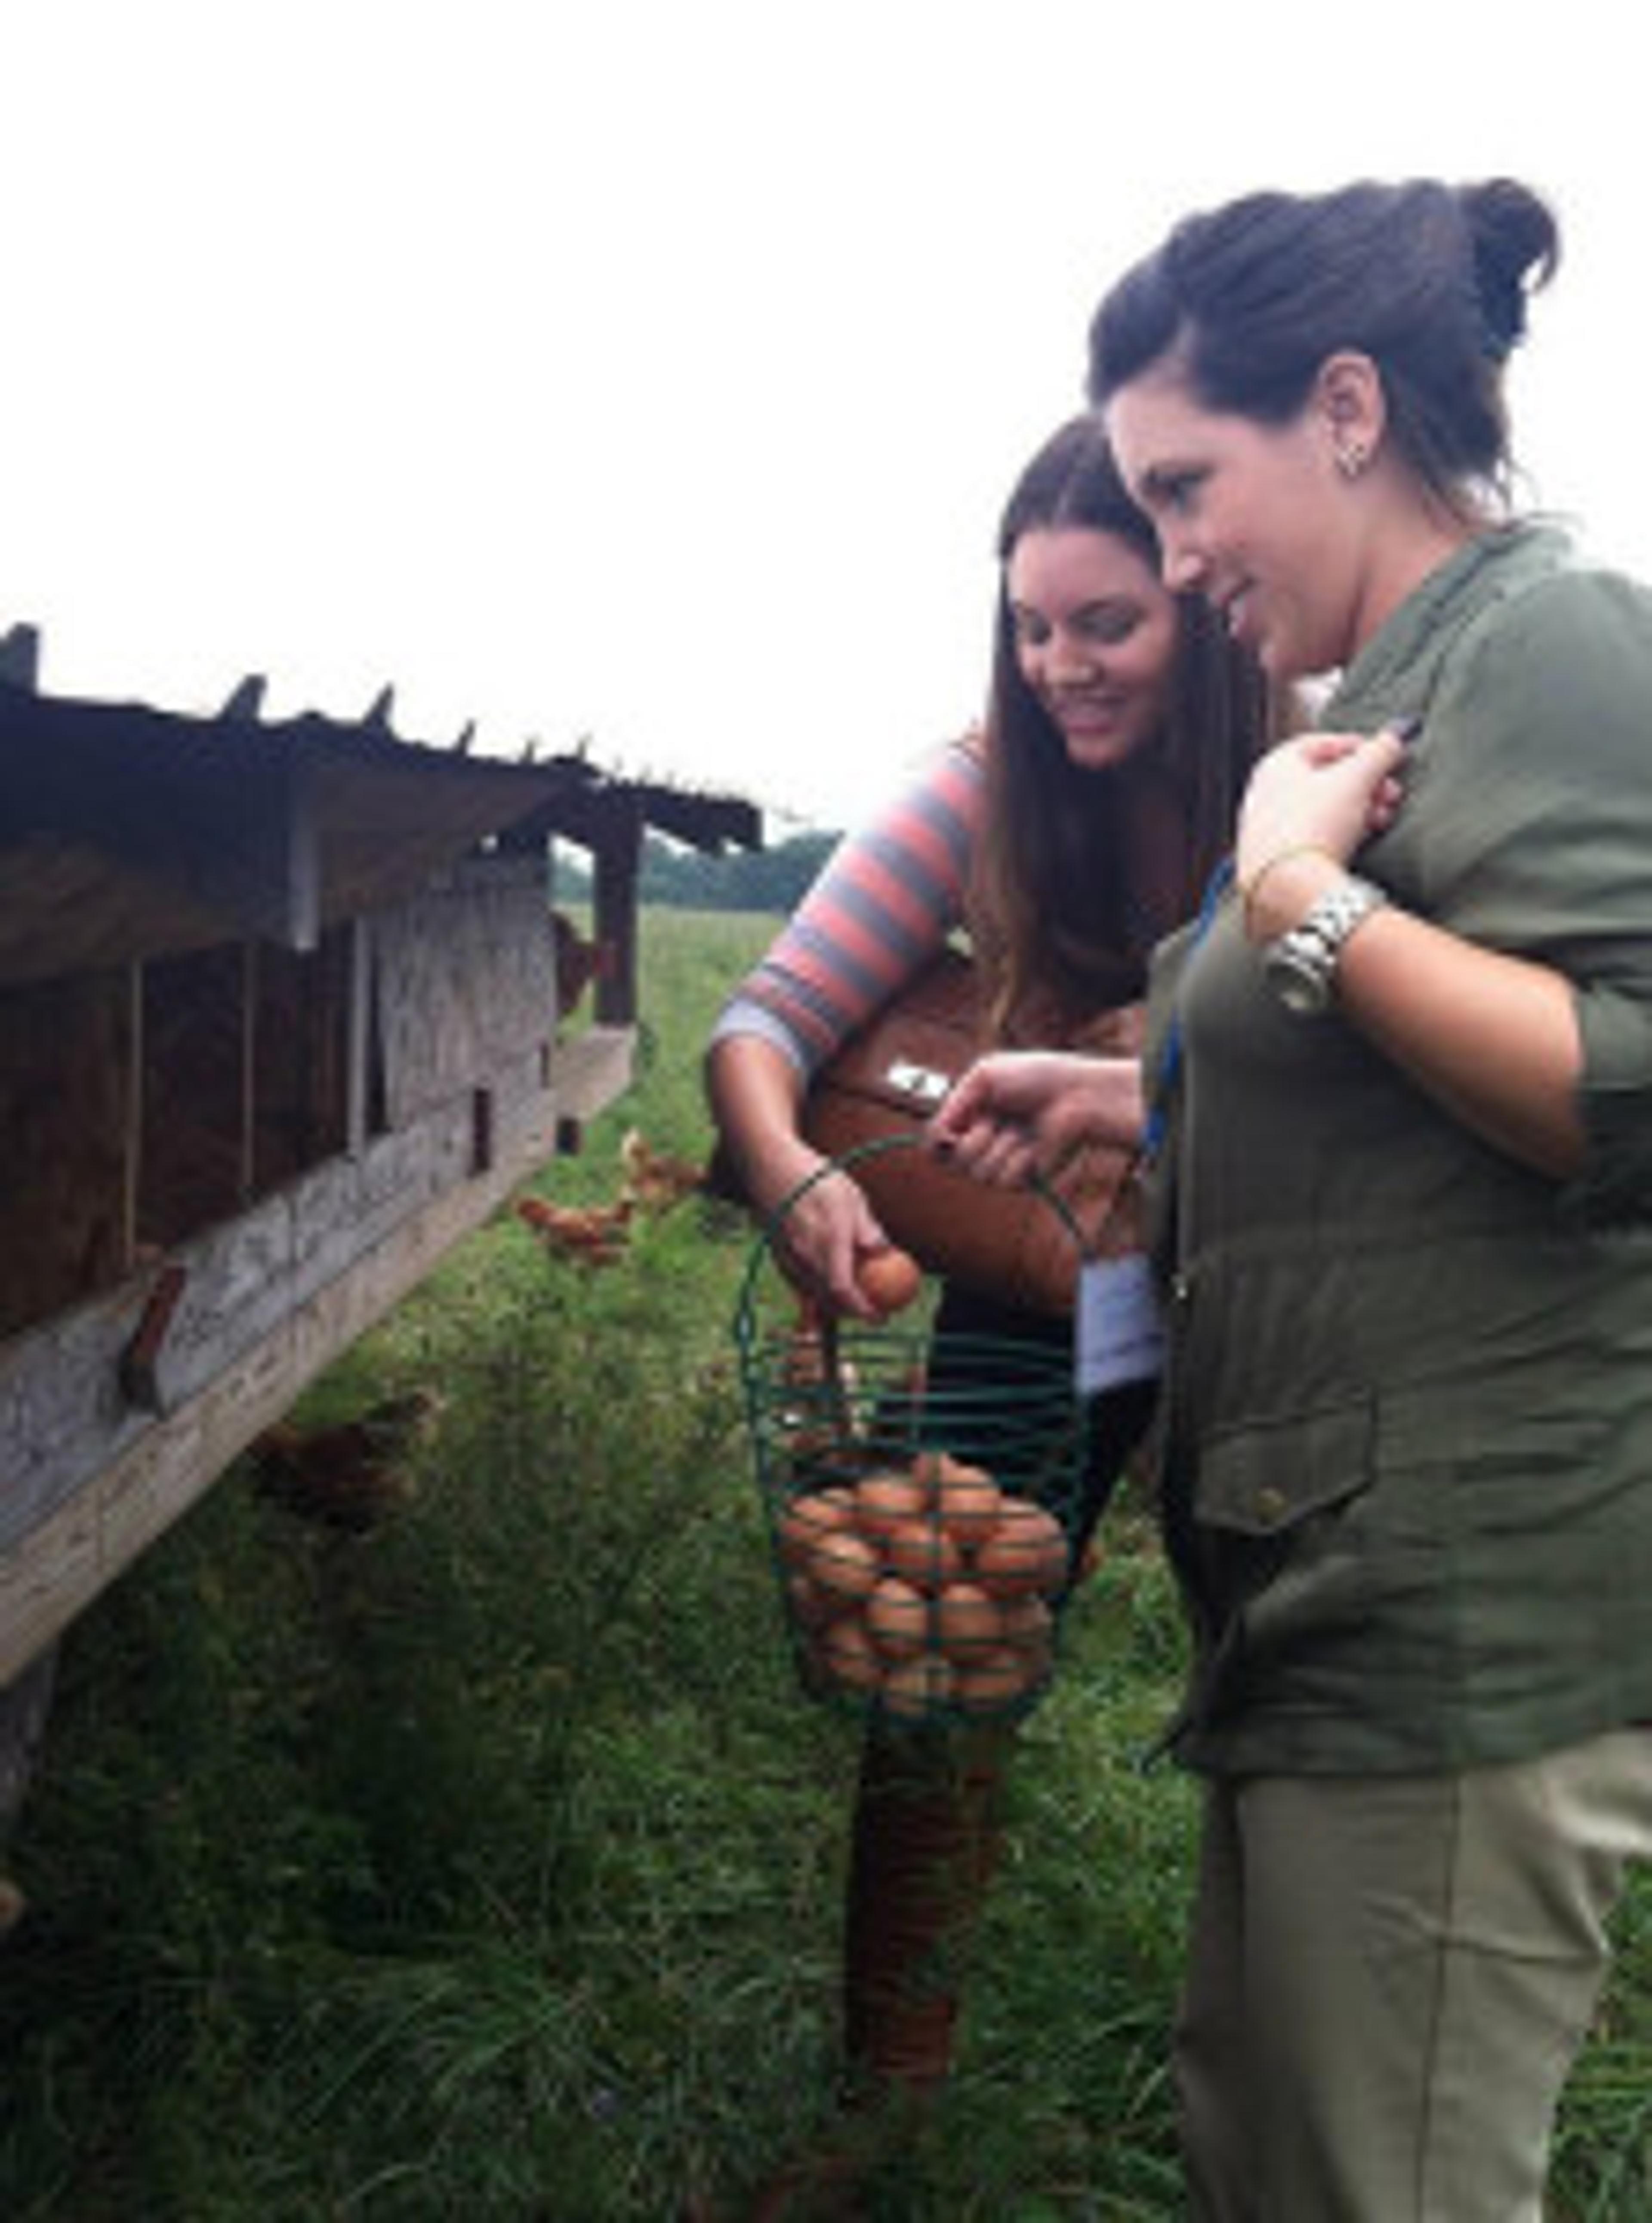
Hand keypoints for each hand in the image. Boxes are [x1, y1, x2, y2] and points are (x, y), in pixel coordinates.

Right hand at [768, 1158, 895, 1320]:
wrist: (770, 1166)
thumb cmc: (816, 1177)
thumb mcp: (851, 1196)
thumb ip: (867, 1228)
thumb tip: (885, 1251)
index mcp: (828, 1240)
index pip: (843, 1290)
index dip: (862, 1310)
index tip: (880, 1317)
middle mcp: (806, 1254)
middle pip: (827, 1300)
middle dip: (850, 1313)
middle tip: (870, 1312)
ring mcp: (788, 1257)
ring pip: (811, 1295)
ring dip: (832, 1304)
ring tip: (851, 1299)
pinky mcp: (777, 1255)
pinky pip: (798, 1283)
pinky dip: (814, 1291)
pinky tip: (826, 1284)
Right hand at [927, 1051, 1144, 1189]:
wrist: (1078, 1094)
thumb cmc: (1037, 1077)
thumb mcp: (985, 1075)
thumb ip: (953, 1104)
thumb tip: (932, 1138)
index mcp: (971, 1118)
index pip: (936, 1143)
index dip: (936, 1141)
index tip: (945, 1133)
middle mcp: (984, 1143)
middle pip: (951, 1163)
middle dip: (972, 1140)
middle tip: (996, 1120)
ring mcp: (1004, 1162)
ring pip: (977, 1173)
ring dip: (1000, 1146)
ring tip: (1021, 1129)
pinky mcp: (1026, 1179)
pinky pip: (1004, 1180)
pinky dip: (1018, 1159)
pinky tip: (1035, 1145)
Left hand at [1236, 726, 1407, 890]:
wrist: (1290, 883)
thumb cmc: (1315, 824)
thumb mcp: (1357, 779)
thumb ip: (1379, 753)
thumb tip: (1393, 738)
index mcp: (1275, 765)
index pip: (1321, 743)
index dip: (1358, 746)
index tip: (1384, 754)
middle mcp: (1265, 793)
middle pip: (1325, 778)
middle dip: (1365, 783)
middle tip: (1390, 793)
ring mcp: (1268, 827)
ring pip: (1323, 808)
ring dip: (1359, 808)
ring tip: (1382, 818)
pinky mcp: (1277, 857)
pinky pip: (1314, 834)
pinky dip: (1341, 831)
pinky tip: (1363, 838)